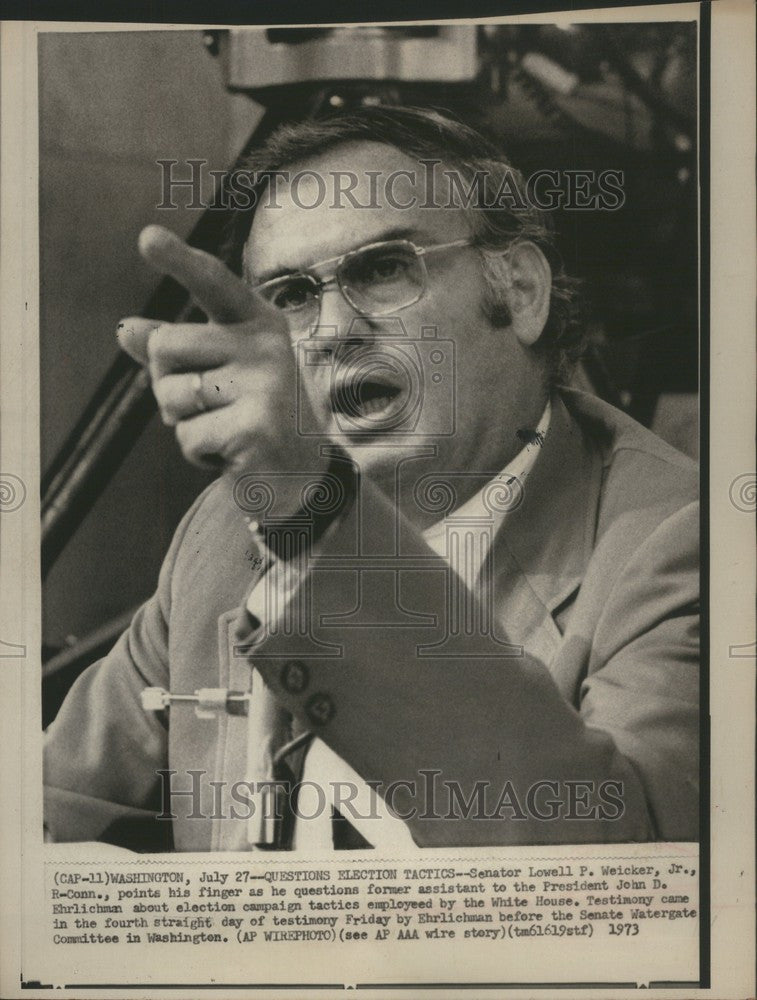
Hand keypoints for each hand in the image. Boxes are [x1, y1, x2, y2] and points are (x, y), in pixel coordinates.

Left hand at [118, 224, 329, 516]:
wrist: (301, 475)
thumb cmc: (251, 415)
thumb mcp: (214, 373)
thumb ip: (173, 351)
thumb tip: (124, 329)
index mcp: (258, 322)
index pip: (213, 282)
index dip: (178, 260)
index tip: (147, 237)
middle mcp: (266, 345)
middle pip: (165, 346)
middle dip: (167, 384)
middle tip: (211, 405)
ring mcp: (265, 384)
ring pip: (171, 395)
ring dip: (183, 422)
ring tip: (225, 428)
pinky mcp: (256, 426)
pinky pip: (187, 436)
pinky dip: (198, 453)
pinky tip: (232, 453)